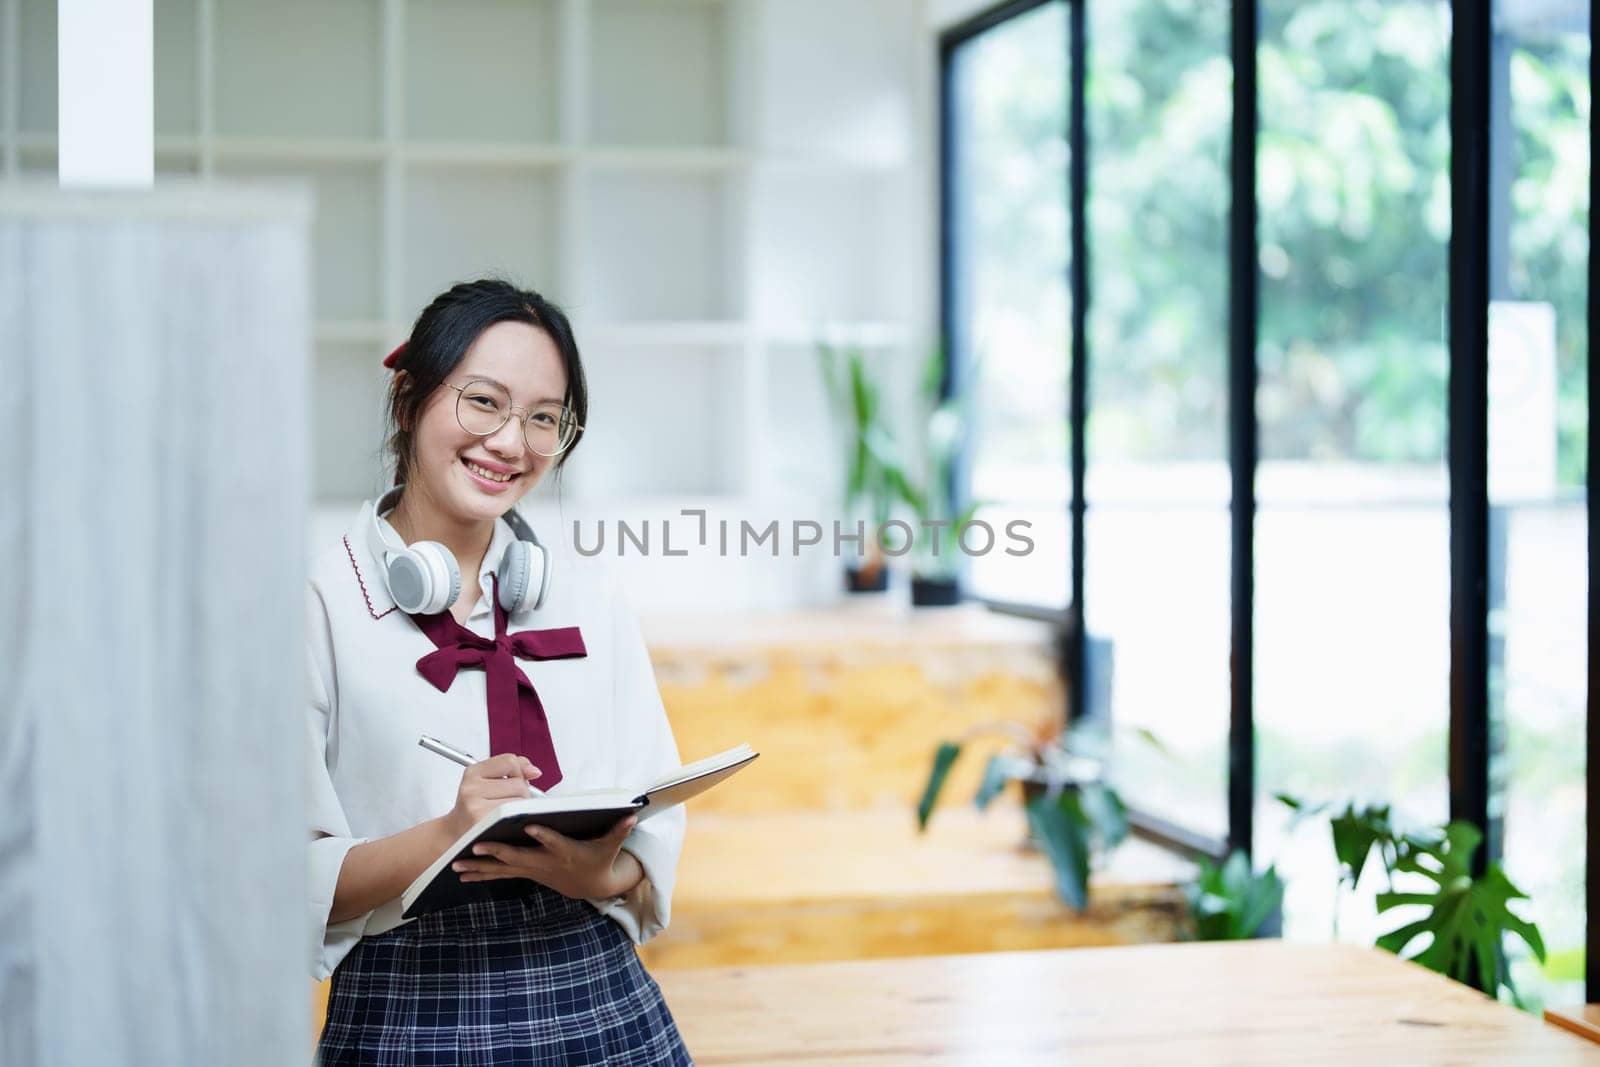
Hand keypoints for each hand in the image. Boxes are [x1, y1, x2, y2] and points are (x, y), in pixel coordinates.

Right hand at [444, 754, 541, 839]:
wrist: (456, 833)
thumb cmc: (477, 807)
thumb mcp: (488, 781)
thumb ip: (514, 767)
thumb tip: (534, 771)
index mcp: (473, 773)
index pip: (510, 762)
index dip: (518, 772)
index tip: (514, 781)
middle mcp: (471, 788)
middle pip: (518, 784)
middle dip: (522, 793)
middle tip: (509, 802)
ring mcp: (475, 807)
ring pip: (519, 801)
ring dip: (521, 808)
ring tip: (507, 813)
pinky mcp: (482, 824)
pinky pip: (513, 816)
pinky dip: (517, 818)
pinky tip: (508, 821)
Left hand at [451, 814, 641, 899]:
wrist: (590, 885)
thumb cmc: (599, 859)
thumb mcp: (611, 846)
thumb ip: (619, 830)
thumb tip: (632, 815)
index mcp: (566, 851)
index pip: (554, 842)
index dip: (544, 835)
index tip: (531, 825)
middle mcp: (545, 863)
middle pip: (519, 857)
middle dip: (497, 852)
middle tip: (477, 845)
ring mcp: (533, 870)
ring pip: (503, 869)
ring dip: (480, 867)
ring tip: (457, 865)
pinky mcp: (526, 873)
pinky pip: (500, 875)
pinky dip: (481, 874)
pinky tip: (461, 874)